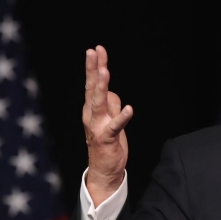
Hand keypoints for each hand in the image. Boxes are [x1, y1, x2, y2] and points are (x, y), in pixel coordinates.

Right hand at [82, 45, 133, 205]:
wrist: (103, 170)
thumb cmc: (106, 142)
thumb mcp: (108, 119)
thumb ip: (109, 104)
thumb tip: (112, 92)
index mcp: (91, 109)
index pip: (92, 83)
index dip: (95, 66)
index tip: (96, 49)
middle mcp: (91, 115)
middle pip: (92, 88)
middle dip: (93, 69)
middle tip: (93, 52)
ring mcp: (98, 126)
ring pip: (99, 102)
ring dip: (102, 87)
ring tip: (105, 71)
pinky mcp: (107, 138)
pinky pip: (115, 125)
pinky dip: (122, 117)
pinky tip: (129, 108)